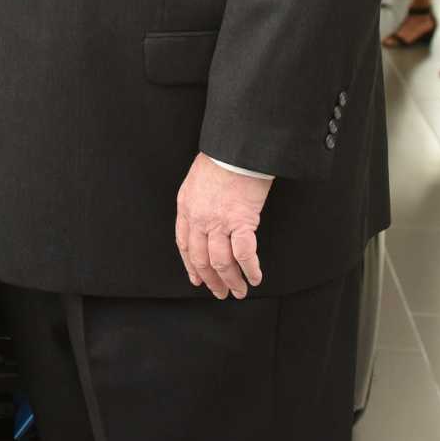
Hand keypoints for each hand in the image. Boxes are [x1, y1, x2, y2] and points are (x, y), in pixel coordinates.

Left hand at [174, 154, 271, 298]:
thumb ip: (198, 200)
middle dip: (211, 280)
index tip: (196, 278)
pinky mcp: (240, 221)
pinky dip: (250, 269)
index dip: (190, 265)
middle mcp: (198, 218)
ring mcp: (218, 222)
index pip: (184, 244)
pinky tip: (255, 277)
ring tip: (239, 291)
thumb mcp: (197, 179)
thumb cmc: (221, 157)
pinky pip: (244, 254)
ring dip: (231, 280)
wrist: (236, 148)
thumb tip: (206, 216)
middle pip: (201, 259)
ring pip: (221, 262)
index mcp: (186, 206)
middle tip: (220, 292)